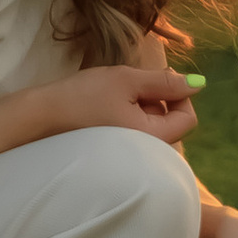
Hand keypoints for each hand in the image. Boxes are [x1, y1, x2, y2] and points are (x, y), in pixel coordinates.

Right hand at [35, 59, 202, 151]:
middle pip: (169, 122)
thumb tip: (198, 84)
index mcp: (152, 138)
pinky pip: (134, 133)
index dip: (178, 95)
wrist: (40, 117)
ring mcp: (129, 156)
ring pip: (150, 126)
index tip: (153, 82)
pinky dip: (127, 117)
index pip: (188, 119)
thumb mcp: (127, 80)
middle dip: (155, 101)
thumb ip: (164, 82)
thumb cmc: (84, 97)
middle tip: (126, 89)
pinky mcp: (115, 154)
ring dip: (140, 107)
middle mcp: (145, 154)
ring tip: (112, 98)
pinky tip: (105, 110)